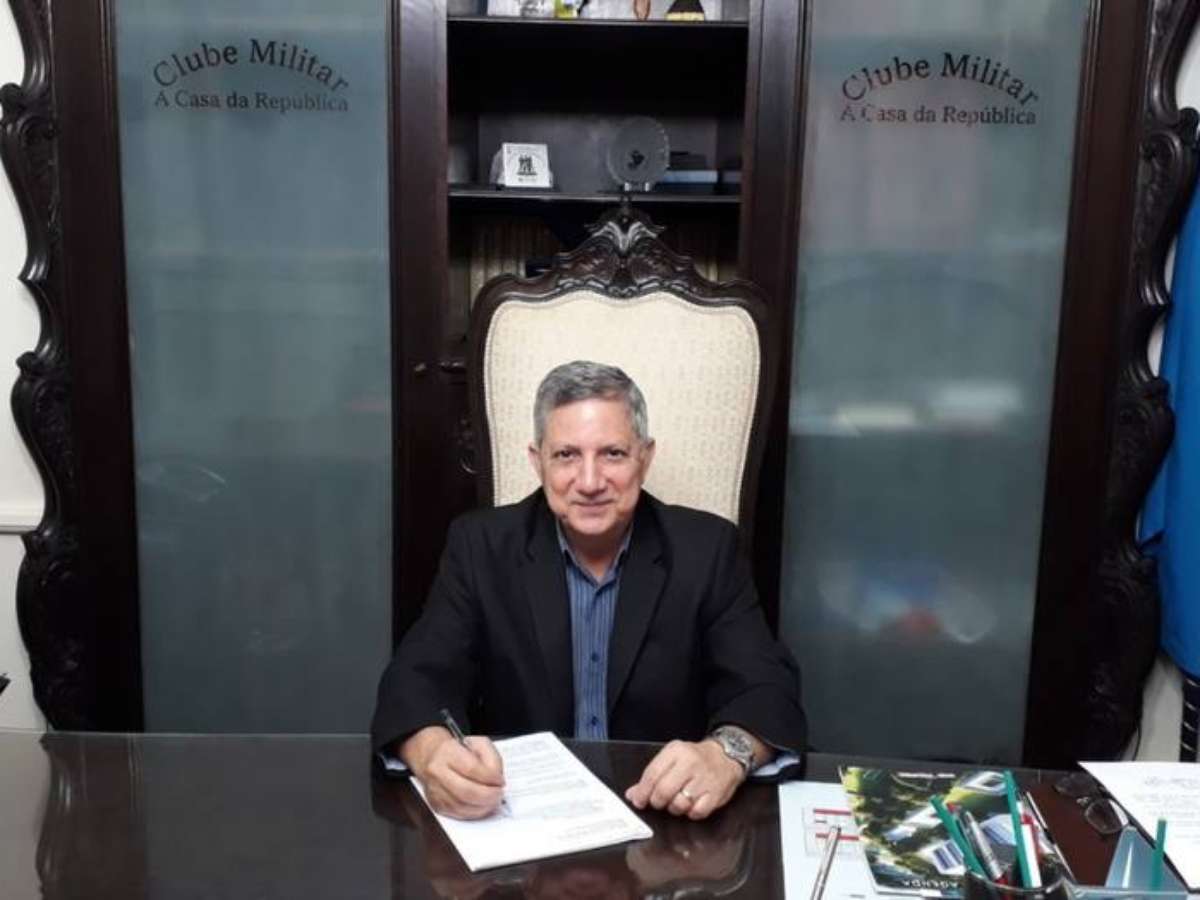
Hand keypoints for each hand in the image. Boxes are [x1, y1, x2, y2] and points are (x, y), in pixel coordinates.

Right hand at [400, 725, 504, 819]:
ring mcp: (435, 790)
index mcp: (448, 752)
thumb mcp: (478, 744)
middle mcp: (438, 772)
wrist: (433, 756)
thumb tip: (497, 780)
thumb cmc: (458, 750)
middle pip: (466, 791)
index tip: (501, 781)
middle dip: (488, 796)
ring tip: (493, 800)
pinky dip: (474, 813)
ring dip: (483, 807)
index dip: (490, 777)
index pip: (471, 768)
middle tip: (499, 794)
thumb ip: (492, 758)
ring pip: (462, 806)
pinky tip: (482, 806)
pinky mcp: (436, 804)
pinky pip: (457, 814)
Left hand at [624, 739, 743, 819]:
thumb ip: (653, 775)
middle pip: (664, 791)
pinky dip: (691, 812)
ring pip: (679, 804)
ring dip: (674, 808)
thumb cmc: (695, 758)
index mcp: (676, 751)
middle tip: (658, 802)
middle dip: (657, 802)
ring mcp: (704, 779)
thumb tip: (633, 794)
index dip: (642, 792)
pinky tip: (691, 804)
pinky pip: (697, 812)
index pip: (652, 774)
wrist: (726, 755)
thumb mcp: (672, 757)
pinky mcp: (716, 794)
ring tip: (677, 800)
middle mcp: (690, 763)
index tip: (638, 800)